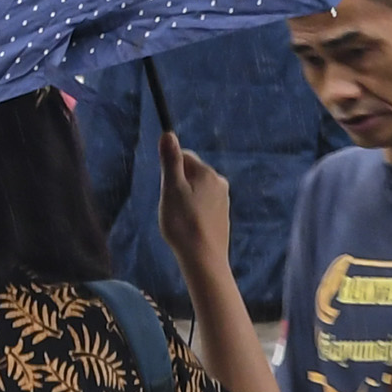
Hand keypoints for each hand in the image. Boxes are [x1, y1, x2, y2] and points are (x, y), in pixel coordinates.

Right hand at [158, 132, 232, 284]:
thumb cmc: (184, 223)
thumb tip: (168, 133)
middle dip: (176, 185)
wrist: (204, 258)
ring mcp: (223, 200)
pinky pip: (201, 205)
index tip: (168, 190)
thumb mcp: (171, 188)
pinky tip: (189, 226)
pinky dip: (192, 212)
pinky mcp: (222, 215)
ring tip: (181, 219)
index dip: (169, 171)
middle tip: (173, 207)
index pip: (183, 156)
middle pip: (189, 173)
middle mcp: (220, 183)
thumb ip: (170, 161)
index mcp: (208, 173)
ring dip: (183, 199)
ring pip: (194, 190)